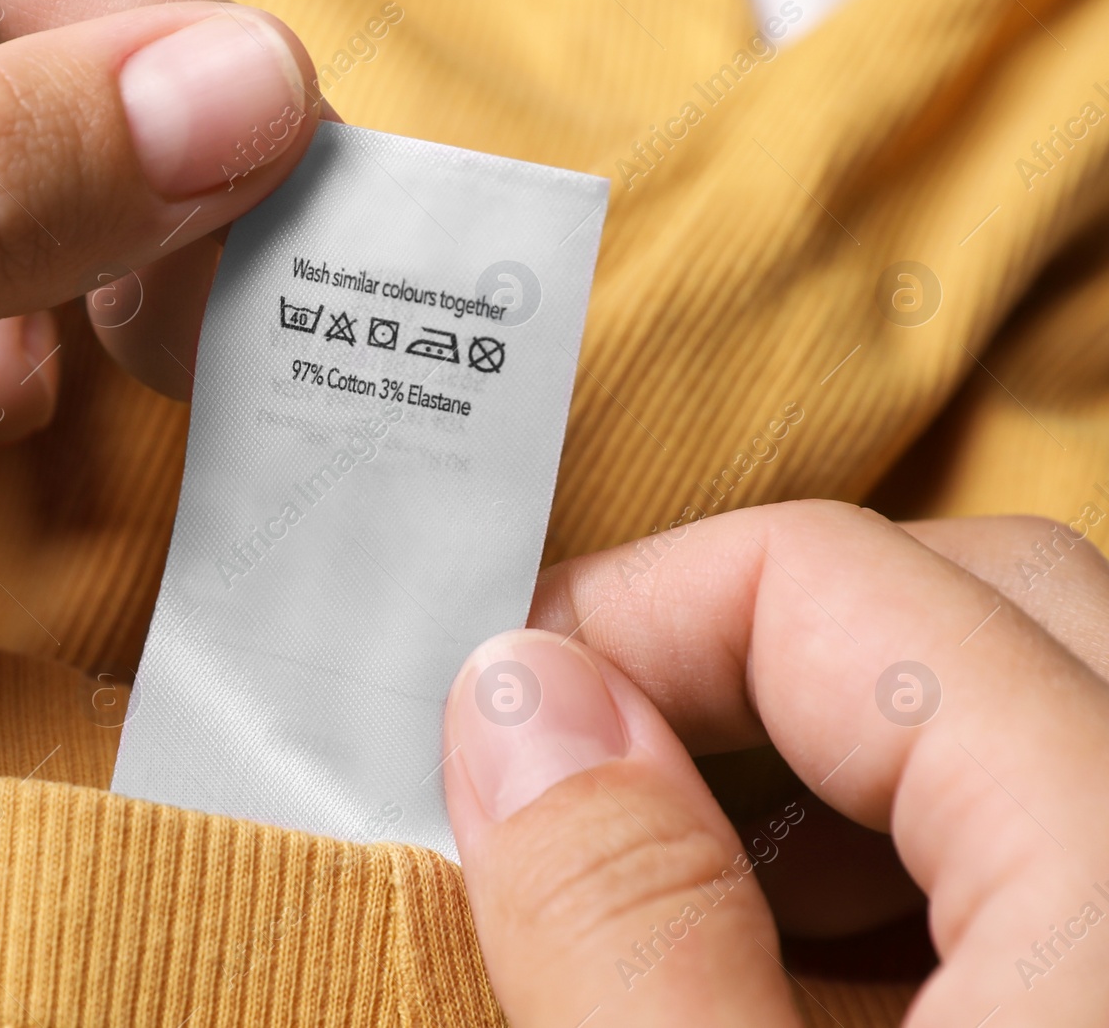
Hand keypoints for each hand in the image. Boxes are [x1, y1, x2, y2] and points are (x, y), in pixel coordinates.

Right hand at [443, 501, 1108, 1024]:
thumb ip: (629, 925)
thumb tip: (519, 701)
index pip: (840, 576)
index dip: (628, 610)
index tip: (494, 711)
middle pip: (983, 597)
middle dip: (748, 647)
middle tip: (586, 758)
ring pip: (1045, 708)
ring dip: (843, 746)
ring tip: (688, 875)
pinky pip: (1082, 827)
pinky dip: (936, 845)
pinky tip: (832, 967)